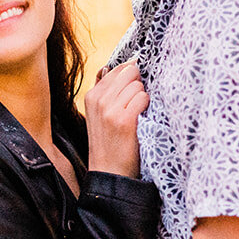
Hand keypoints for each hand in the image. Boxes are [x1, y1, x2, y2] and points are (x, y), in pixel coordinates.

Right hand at [84, 60, 147, 177]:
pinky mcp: (124, 120)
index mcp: (91, 96)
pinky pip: (143, 98)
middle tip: (134, 105)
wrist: (109, 172)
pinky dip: (146, 107)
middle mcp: (99, 100)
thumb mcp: (98, 114)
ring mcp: (110, 109)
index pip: (117, 69)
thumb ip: (106, 89)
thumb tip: (119, 65)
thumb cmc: (109, 142)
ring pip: (138, 85)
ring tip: (136, 116)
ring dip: (142, 99)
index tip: (131, 93)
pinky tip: (141, 120)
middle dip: (137, 85)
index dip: (130, 78)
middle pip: (129, 72)